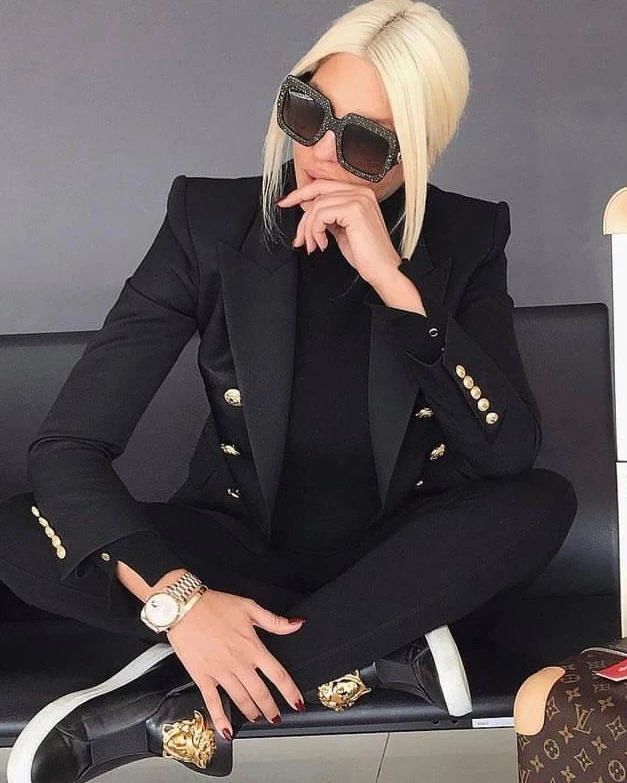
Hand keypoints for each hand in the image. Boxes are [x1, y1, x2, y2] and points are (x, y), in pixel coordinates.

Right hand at [165, 588, 305, 740]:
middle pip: (261, 693)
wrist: (184, 607)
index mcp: (252, 646)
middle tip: (276, 717)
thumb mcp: (249, 607)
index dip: (290, 691)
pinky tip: (226, 730)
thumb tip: (296, 625)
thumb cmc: (214, 606)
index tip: (297, 702)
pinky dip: (221, 719)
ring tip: (258, 718)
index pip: (278, 674)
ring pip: (241, 699)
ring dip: (252, 712)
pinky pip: (213, 702)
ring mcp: (220, 672)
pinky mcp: (202, 677)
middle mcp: (239, 663)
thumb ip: (274, 621)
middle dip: (271, 708)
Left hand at [277, 179, 401, 286]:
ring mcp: (358, 199)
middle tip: (295, 232)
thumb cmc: (366, 254)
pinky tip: (323, 244)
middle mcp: (361, 192)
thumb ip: (327, 215)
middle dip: (300, 209)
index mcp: (360, 194)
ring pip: (317, 206)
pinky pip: (321, 215)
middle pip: (318, 191)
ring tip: (313, 245)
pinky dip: (316, 231)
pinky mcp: (354, 210)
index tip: (285, 202)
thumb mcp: (341, 230)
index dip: (302, 193)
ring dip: (308, 229)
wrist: (383, 270)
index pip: (324, 185)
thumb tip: (306, 207)